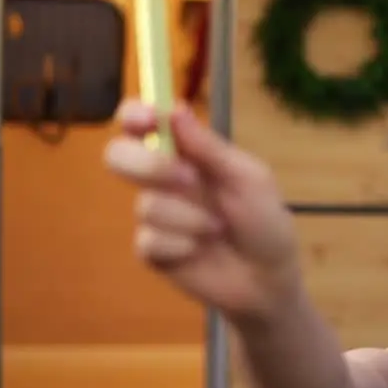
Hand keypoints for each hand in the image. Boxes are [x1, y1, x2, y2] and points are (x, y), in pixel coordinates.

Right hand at [103, 100, 301, 321]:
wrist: (268, 278)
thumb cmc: (265, 221)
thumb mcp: (249, 179)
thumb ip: (211, 149)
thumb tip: (176, 109)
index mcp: (187, 154)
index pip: (143, 124)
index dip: (134, 115)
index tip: (145, 120)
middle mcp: (163, 180)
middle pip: (119, 156)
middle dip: (149, 166)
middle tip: (187, 179)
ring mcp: (155, 215)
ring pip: (145, 205)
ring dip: (188, 217)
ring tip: (218, 228)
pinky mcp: (151, 251)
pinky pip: (149, 240)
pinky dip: (182, 245)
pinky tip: (201, 251)